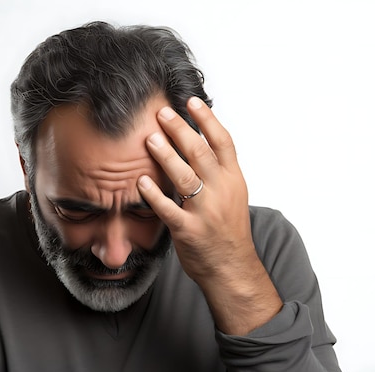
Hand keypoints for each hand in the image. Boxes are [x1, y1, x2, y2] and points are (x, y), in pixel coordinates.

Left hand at [137, 97, 281, 334]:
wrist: (232, 268)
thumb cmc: (228, 230)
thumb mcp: (232, 196)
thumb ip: (218, 171)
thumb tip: (201, 142)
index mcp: (233, 180)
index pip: (223, 142)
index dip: (207, 119)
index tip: (191, 101)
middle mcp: (222, 191)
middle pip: (201, 152)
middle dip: (180, 129)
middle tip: (161, 113)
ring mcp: (205, 211)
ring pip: (186, 176)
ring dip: (166, 154)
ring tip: (150, 138)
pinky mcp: (189, 230)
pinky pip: (168, 208)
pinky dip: (154, 194)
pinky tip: (140, 181)